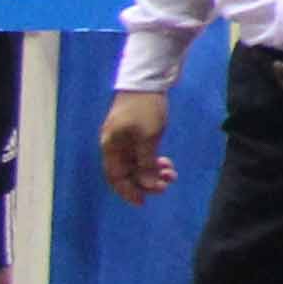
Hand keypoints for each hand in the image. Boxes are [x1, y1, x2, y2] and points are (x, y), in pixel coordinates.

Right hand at [99, 88, 170, 203]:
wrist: (147, 81)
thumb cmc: (145, 108)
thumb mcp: (148, 136)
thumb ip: (146, 162)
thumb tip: (147, 185)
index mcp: (111, 147)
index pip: (115, 177)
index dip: (128, 191)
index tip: (143, 202)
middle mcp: (114, 146)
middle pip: (127, 172)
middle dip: (146, 181)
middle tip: (166, 185)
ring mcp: (124, 139)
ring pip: (136, 164)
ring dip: (152, 172)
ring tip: (171, 175)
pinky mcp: (134, 133)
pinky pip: (141, 154)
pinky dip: (153, 160)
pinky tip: (166, 164)